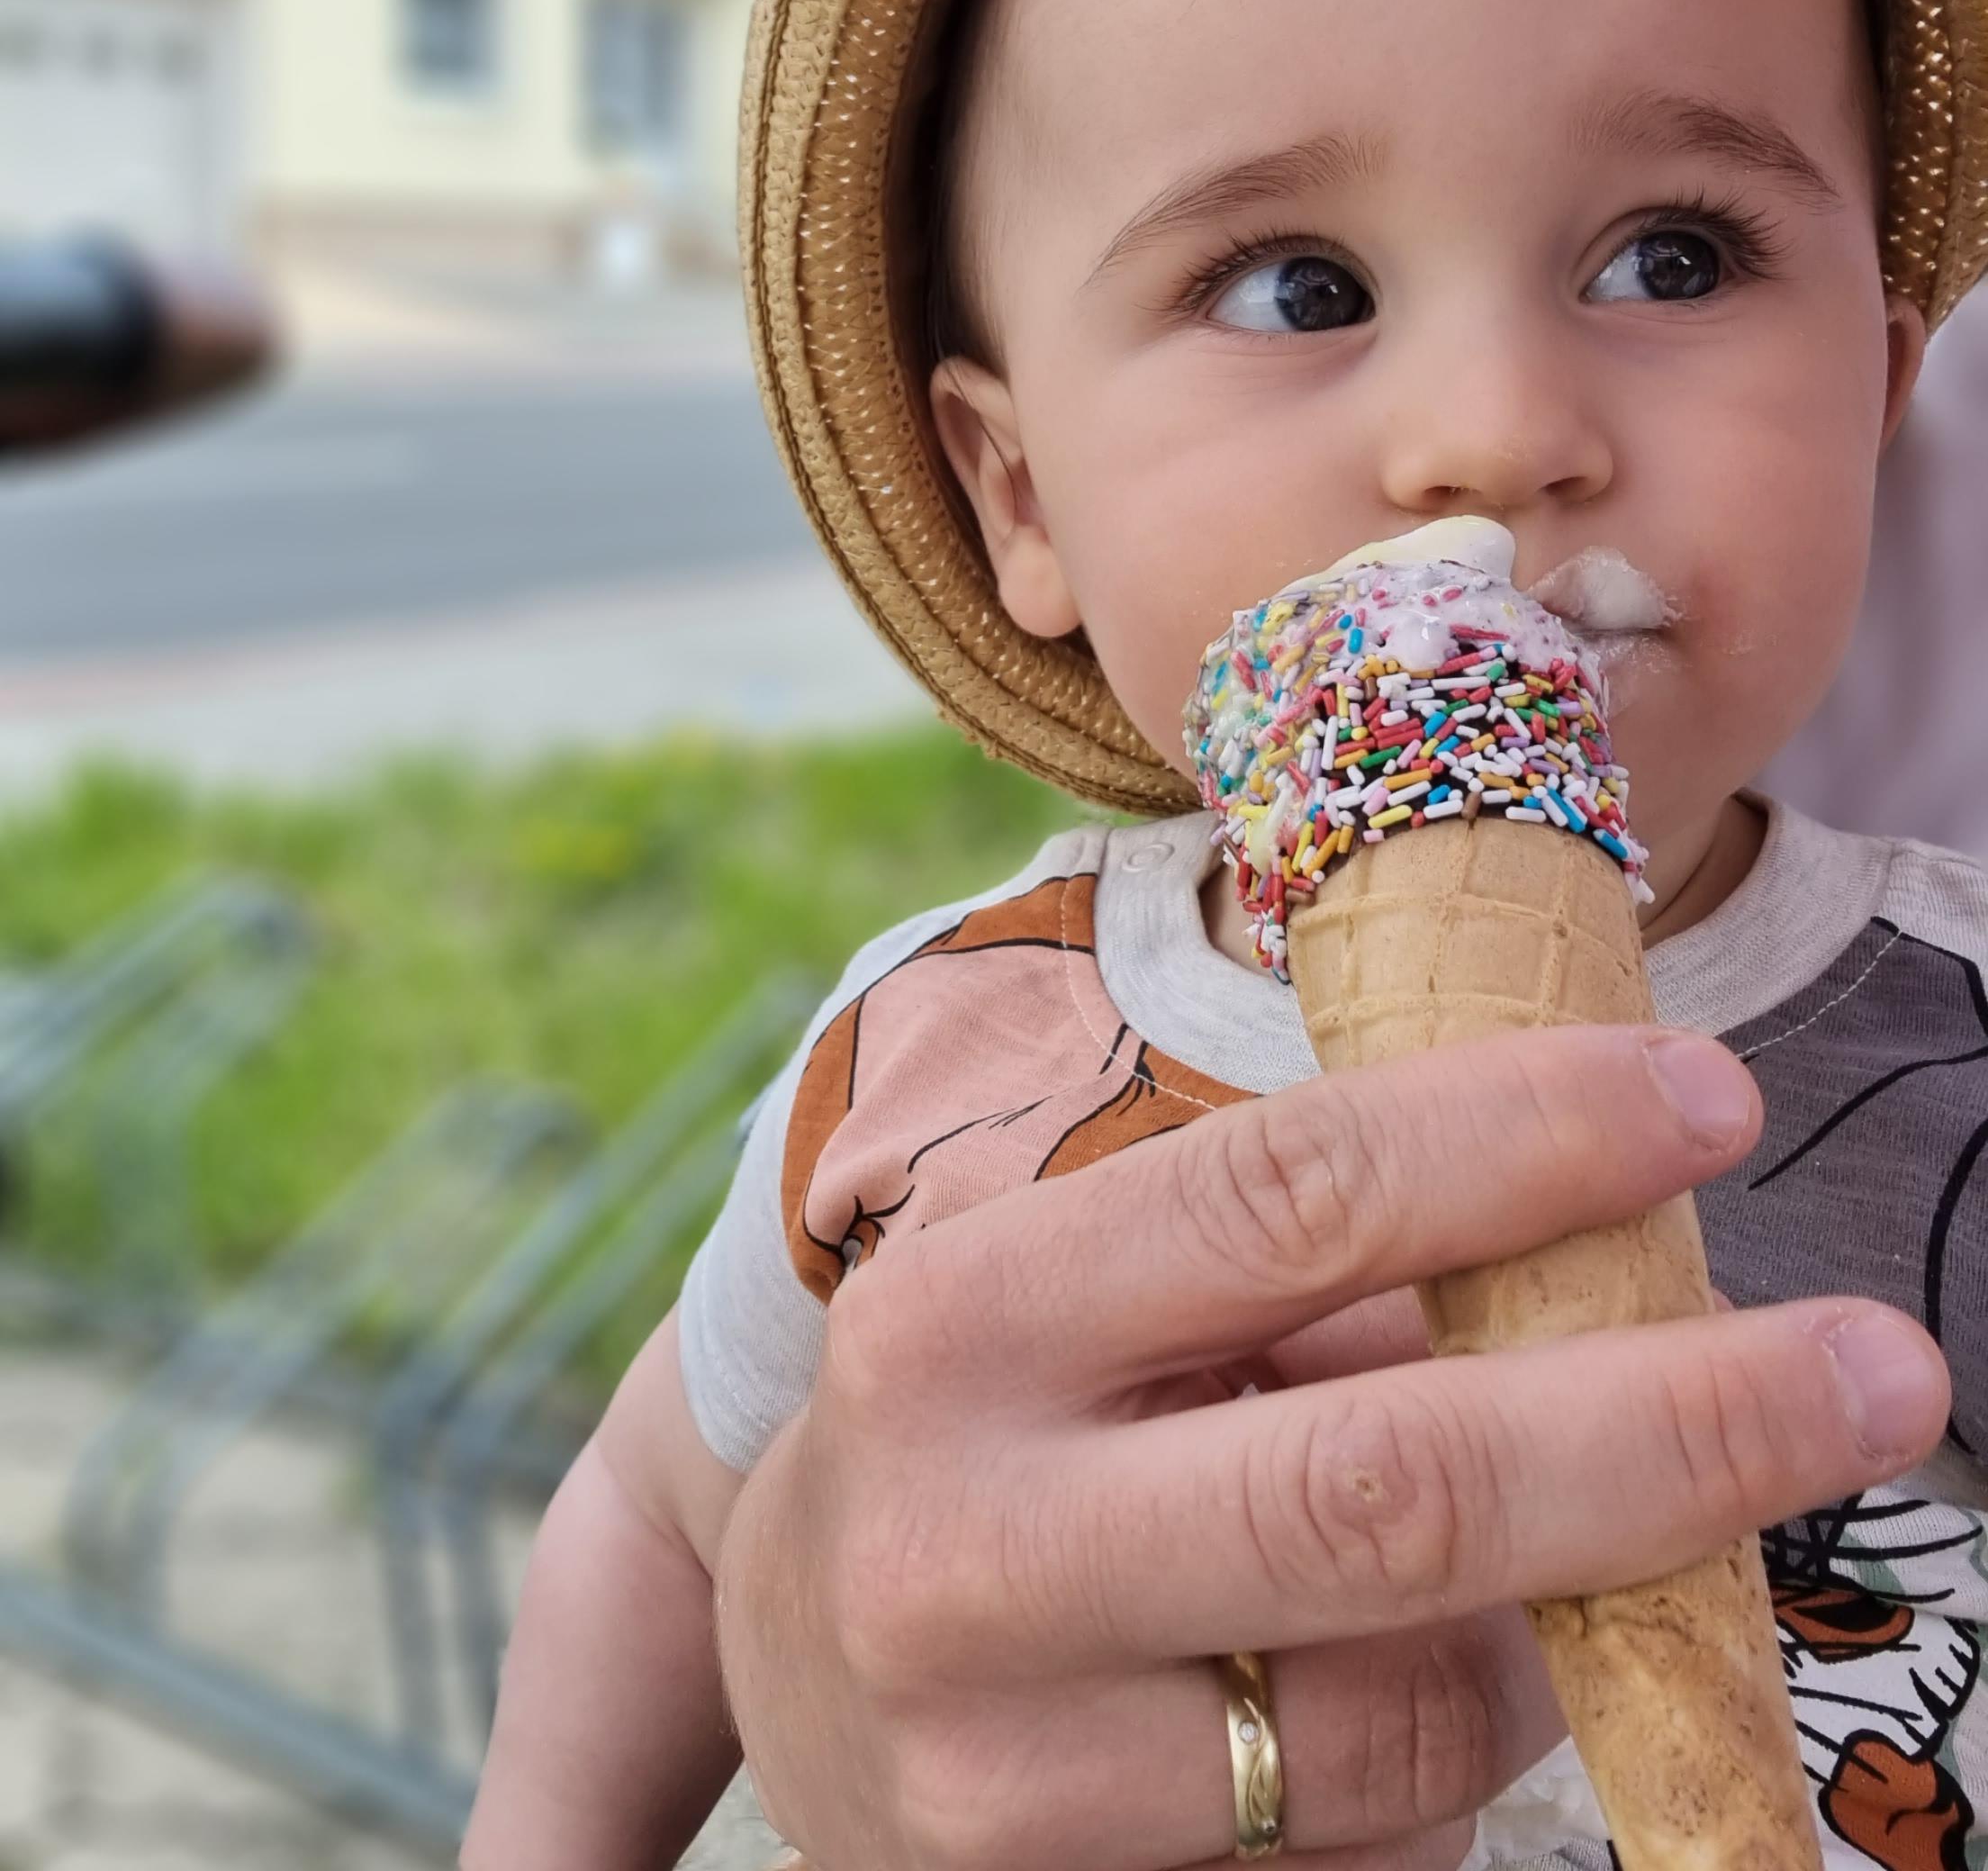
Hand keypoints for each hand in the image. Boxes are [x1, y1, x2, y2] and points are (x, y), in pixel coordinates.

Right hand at [714, 1024, 1948, 1870]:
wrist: (792, 1653)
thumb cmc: (1003, 1416)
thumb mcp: (1098, 1299)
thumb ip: (1314, 1280)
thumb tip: (1619, 1245)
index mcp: (965, 1314)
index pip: (1285, 1196)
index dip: (1522, 1140)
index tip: (1719, 1097)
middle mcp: (963, 1541)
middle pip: (1391, 1486)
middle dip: (1675, 1424)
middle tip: (1886, 1368)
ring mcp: (1009, 1769)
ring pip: (1414, 1709)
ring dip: (1576, 1613)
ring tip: (1611, 1531)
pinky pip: (1372, 1843)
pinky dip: (1477, 1747)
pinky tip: (1462, 1673)